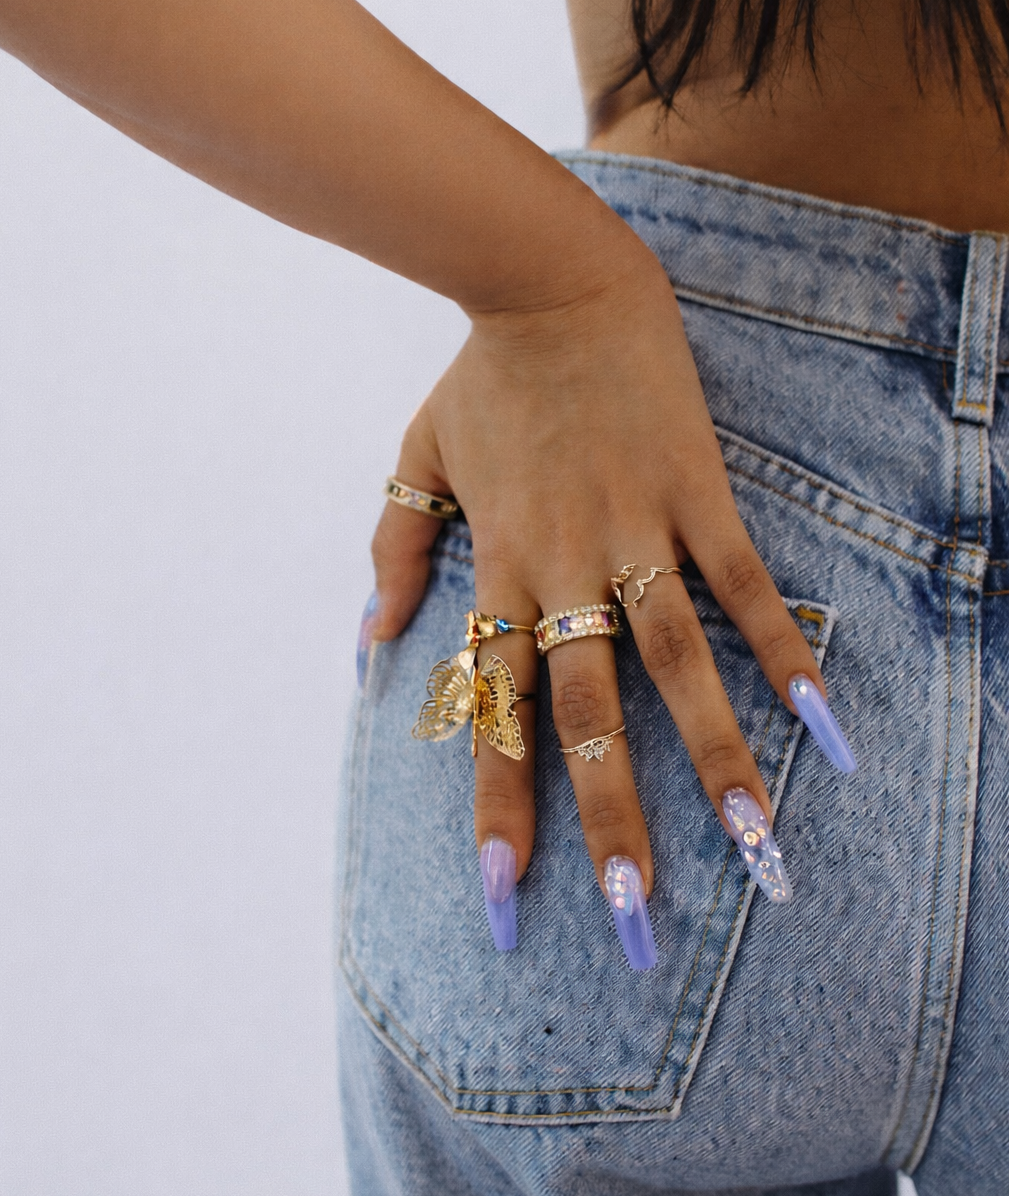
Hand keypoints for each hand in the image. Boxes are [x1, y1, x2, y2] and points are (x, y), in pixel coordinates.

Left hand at [371, 242, 841, 954]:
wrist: (548, 277)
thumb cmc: (482, 377)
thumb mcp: (417, 460)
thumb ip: (395, 555)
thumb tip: (371, 648)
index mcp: (496, 568)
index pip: (490, 708)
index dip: (497, 804)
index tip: (504, 897)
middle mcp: (564, 565)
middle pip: (584, 711)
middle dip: (610, 818)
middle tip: (635, 919)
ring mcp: (636, 529)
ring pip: (676, 661)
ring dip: (719, 759)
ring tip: (761, 849)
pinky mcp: (696, 491)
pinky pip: (743, 582)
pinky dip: (780, 648)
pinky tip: (823, 721)